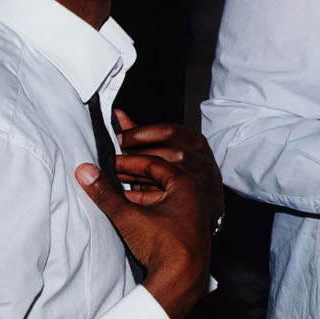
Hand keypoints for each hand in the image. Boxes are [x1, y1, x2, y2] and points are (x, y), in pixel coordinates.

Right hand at [76, 126, 220, 318]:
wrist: (183, 279)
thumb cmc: (164, 245)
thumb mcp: (129, 216)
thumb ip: (106, 193)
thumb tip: (84, 171)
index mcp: (186, 185)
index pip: (154, 164)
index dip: (129, 162)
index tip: (109, 162)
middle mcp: (195, 195)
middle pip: (160, 177)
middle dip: (133, 175)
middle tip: (110, 173)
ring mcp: (194, 212)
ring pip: (163, 193)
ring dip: (139, 191)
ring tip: (115, 190)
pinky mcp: (188, 227)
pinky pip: (167, 208)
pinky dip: (148, 205)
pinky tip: (130, 209)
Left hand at [110, 112, 224, 218]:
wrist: (204, 203)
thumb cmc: (183, 171)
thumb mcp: (165, 148)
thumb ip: (142, 134)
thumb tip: (119, 115)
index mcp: (196, 143)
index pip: (169, 132)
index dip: (141, 134)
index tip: (120, 138)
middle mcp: (203, 161)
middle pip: (168, 153)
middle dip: (138, 156)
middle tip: (115, 159)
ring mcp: (202, 182)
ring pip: (166, 176)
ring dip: (137, 175)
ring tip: (118, 174)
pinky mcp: (194, 202)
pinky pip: (164, 198)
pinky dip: (143, 196)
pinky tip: (128, 194)